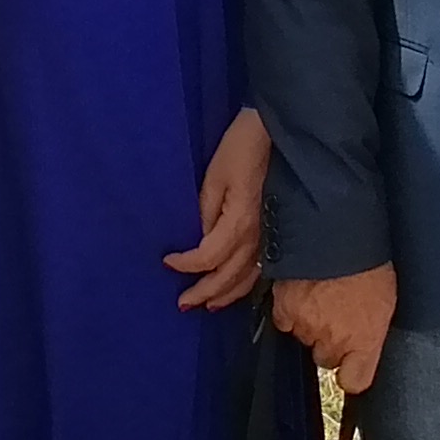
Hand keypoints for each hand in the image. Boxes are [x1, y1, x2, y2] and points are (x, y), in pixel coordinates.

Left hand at [166, 109, 271, 310]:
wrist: (273, 133)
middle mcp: (257, 237)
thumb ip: (206, 211)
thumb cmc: (240, 149)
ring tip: (207, 305)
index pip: (208, 257)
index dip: (185, 265)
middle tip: (182, 304)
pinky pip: (260, 269)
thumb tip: (197, 238)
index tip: (166, 262)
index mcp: (239, 222)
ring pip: (247, 279)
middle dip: (204, 292)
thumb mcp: (215, 177)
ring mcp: (268, 237)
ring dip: (226, 295)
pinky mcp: (273, 232)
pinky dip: (245, 284)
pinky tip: (236, 287)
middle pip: (228, 277)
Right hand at [271, 263, 397, 392]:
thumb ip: (374, 328)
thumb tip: (368, 337)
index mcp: (365, 342)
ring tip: (320, 295)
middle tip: (336, 314)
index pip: (354, 381)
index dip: (351, 372)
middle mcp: (335, 341)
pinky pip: (284, 320)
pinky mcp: (286, 310)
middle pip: (325, 358)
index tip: (350, 366)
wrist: (339, 233)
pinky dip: (289, 310)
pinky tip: (300, 292)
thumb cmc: (370, 261)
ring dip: (310, 323)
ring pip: (304, 338)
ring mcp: (308, 327)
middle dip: (329, 340)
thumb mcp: (386, 300)